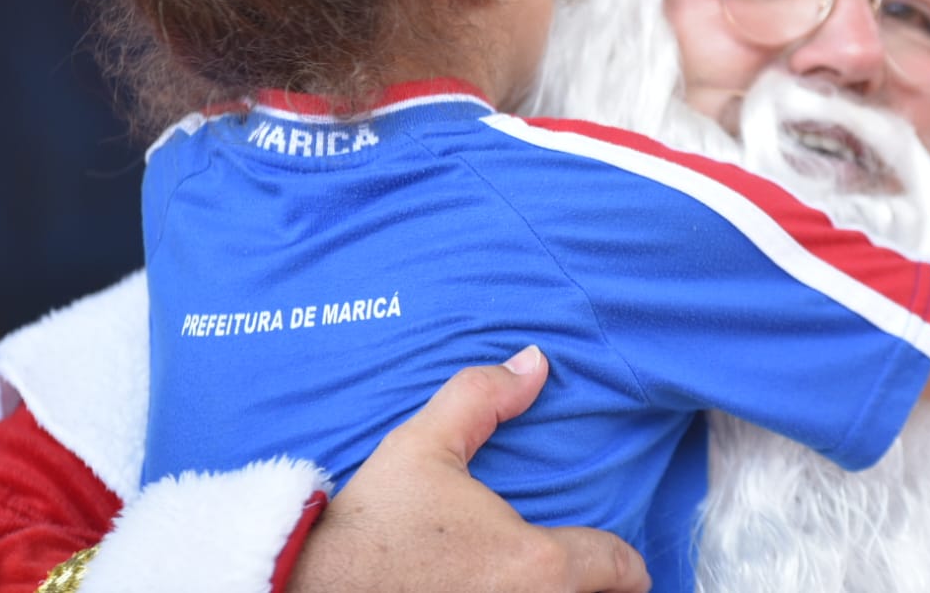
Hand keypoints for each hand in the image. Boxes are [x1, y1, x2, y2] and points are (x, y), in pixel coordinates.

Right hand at [289, 347, 650, 592]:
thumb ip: (481, 397)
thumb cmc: (370, 527)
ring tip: (535, 584)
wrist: (307, 591)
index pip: (622, 570)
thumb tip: (535, 361)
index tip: (612, 556)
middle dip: (594, 588)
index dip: (619, 559)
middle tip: (579, 572)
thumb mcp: (421, 446)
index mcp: (538, 564)